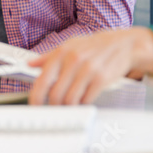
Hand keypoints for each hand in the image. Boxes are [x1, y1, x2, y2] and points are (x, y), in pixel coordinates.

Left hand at [27, 28, 152, 104]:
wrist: (122, 44)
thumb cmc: (94, 46)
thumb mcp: (69, 46)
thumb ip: (48, 57)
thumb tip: (29, 64)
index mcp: (61, 53)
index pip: (42, 80)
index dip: (36, 98)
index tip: (35, 106)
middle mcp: (73, 60)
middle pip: (56, 95)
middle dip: (54, 106)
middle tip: (56, 108)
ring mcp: (88, 70)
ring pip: (70, 100)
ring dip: (69, 107)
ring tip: (70, 106)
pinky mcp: (101, 79)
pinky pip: (86, 100)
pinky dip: (83, 104)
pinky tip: (83, 100)